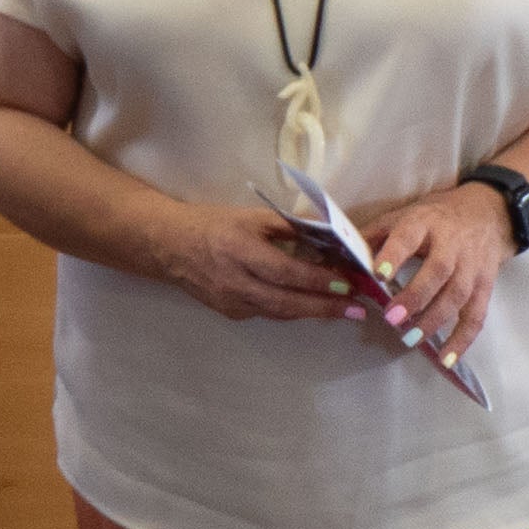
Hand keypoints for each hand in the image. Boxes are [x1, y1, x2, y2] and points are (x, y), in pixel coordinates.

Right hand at [157, 201, 369, 323]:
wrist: (170, 246)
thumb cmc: (214, 224)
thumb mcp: (251, 216)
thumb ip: (289, 225)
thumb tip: (328, 233)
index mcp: (240, 251)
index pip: (287, 272)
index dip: (319, 280)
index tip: (348, 284)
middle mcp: (235, 281)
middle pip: (287, 301)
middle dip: (326, 307)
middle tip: (358, 309)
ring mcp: (231, 302)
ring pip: (280, 312)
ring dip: (314, 312)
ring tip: (344, 311)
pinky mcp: (230, 313)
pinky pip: (267, 313)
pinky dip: (292, 309)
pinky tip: (311, 305)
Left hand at [367, 181, 519, 360]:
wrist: (486, 212)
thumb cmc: (435, 218)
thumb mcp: (403, 216)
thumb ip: (374, 236)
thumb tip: (342, 258)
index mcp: (424, 222)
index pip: (409, 236)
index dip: (395, 254)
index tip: (379, 274)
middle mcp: (451, 244)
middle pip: (438, 270)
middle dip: (416, 296)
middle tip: (392, 319)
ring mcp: (471, 266)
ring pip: (458, 294)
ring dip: (436, 320)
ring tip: (412, 340)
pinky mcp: (485, 285)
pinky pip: (476, 315)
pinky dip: (463, 339)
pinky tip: (446, 359)